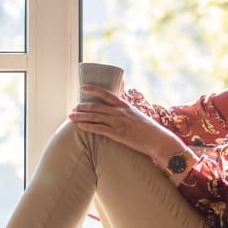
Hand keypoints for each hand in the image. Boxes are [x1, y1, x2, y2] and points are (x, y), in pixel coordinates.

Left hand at [68, 85, 185, 168]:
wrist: (156, 139)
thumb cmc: (147, 128)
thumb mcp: (136, 114)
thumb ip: (125, 110)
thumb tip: (117, 108)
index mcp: (124, 105)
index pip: (106, 94)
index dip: (92, 89)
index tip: (82, 87)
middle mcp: (120, 112)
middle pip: (96, 107)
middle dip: (82, 107)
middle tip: (73, 108)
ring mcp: (118, 122)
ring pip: (95, 117)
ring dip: (81, 116)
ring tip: (71, 116)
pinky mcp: (117, 134)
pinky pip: (99, 129)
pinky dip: (88, 127)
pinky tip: (80, 126)